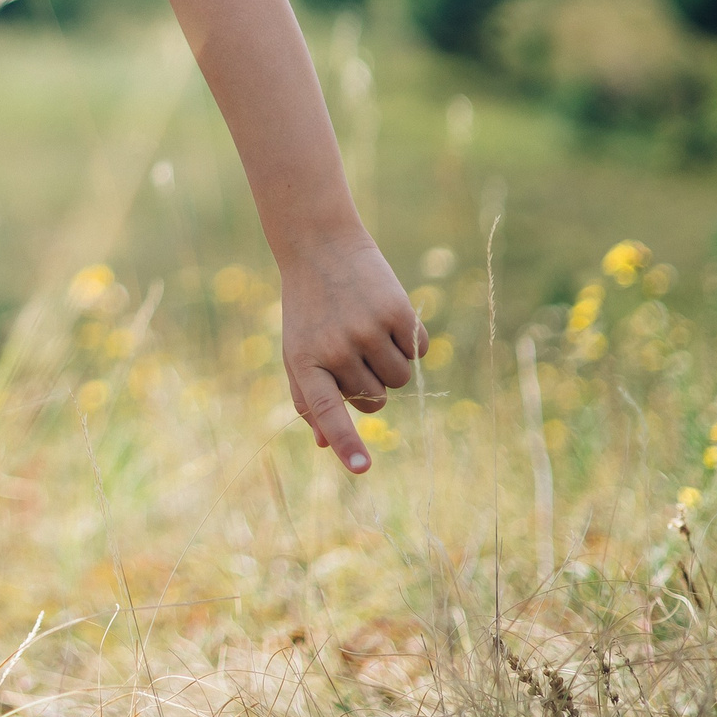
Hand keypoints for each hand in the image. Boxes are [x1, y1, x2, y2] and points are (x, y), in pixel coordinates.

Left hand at [278, 233, 423, 474]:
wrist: (321, 247)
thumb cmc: (308, 309)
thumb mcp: (297, 351)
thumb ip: (309, 400)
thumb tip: (327, 447)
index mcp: (306, 362)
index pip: (327, 411)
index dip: (346, 441)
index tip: (362, 469)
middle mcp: (336, 348)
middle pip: (375, 401)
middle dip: (370, 385)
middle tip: (351, 348)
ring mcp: (368, 329)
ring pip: (400, 380)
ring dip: (391, 364)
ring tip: (367, 329)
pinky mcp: (397, 312)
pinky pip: (418, 351)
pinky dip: (409, 340)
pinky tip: (386, 314)